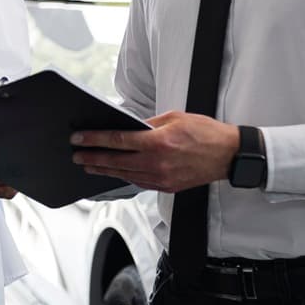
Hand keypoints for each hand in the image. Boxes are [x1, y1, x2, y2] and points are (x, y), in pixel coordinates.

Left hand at [70, 111, 239, 192]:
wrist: (229, 155)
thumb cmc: (205, 132)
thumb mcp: (175, 117)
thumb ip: (148, 124)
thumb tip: (126, 127)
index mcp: (159, 142)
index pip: (118, 140)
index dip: (94, 140)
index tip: (78, 139)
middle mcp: (158, 163)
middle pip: (116, 161)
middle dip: (92, 157)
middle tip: (75, 155)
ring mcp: (162, 178)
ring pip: (125, 175)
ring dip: (104, 170)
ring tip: (88, 165)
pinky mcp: (167, 187)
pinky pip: (139, 183)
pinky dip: (124, 177)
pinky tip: (113, 173)